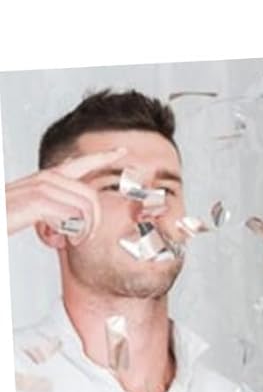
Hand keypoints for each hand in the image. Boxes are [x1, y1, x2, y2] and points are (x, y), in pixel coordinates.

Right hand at [6, 146, 124, 239]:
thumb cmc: (11, 214)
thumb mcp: (38, 205)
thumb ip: (60, 204)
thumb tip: (79, 215)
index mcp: (50, 177)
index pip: (82, 162)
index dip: (104, 157)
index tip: (122, 151)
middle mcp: (49, 178)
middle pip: (92, 197)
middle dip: (94, 224)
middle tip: (82, 238)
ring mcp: (43, 187)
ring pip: (86, 209)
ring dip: (83, 232)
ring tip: (70, 240)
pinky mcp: (39, 200)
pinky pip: (73, 217)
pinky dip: (71, 234)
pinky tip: (57, 238)